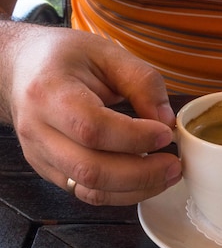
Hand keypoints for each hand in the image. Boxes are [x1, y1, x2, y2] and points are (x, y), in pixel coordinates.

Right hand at [4, 23, 180, 204]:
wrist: (21, 69)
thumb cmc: (64, 58)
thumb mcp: (107, 53)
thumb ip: (142, 82)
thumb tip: (167, 121)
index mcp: (49, 92)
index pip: (93, 128)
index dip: (135, 138)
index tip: (166, 134)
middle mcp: (38, 129)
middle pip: (91, 169)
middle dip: (142, 174)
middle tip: (174, 165)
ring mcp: (41, 156)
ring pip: (90, 189)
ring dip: (136, 189)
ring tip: (167, 174)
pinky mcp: (50, 172)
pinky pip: (88, 194)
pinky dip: (122, 193)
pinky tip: (145, 179)